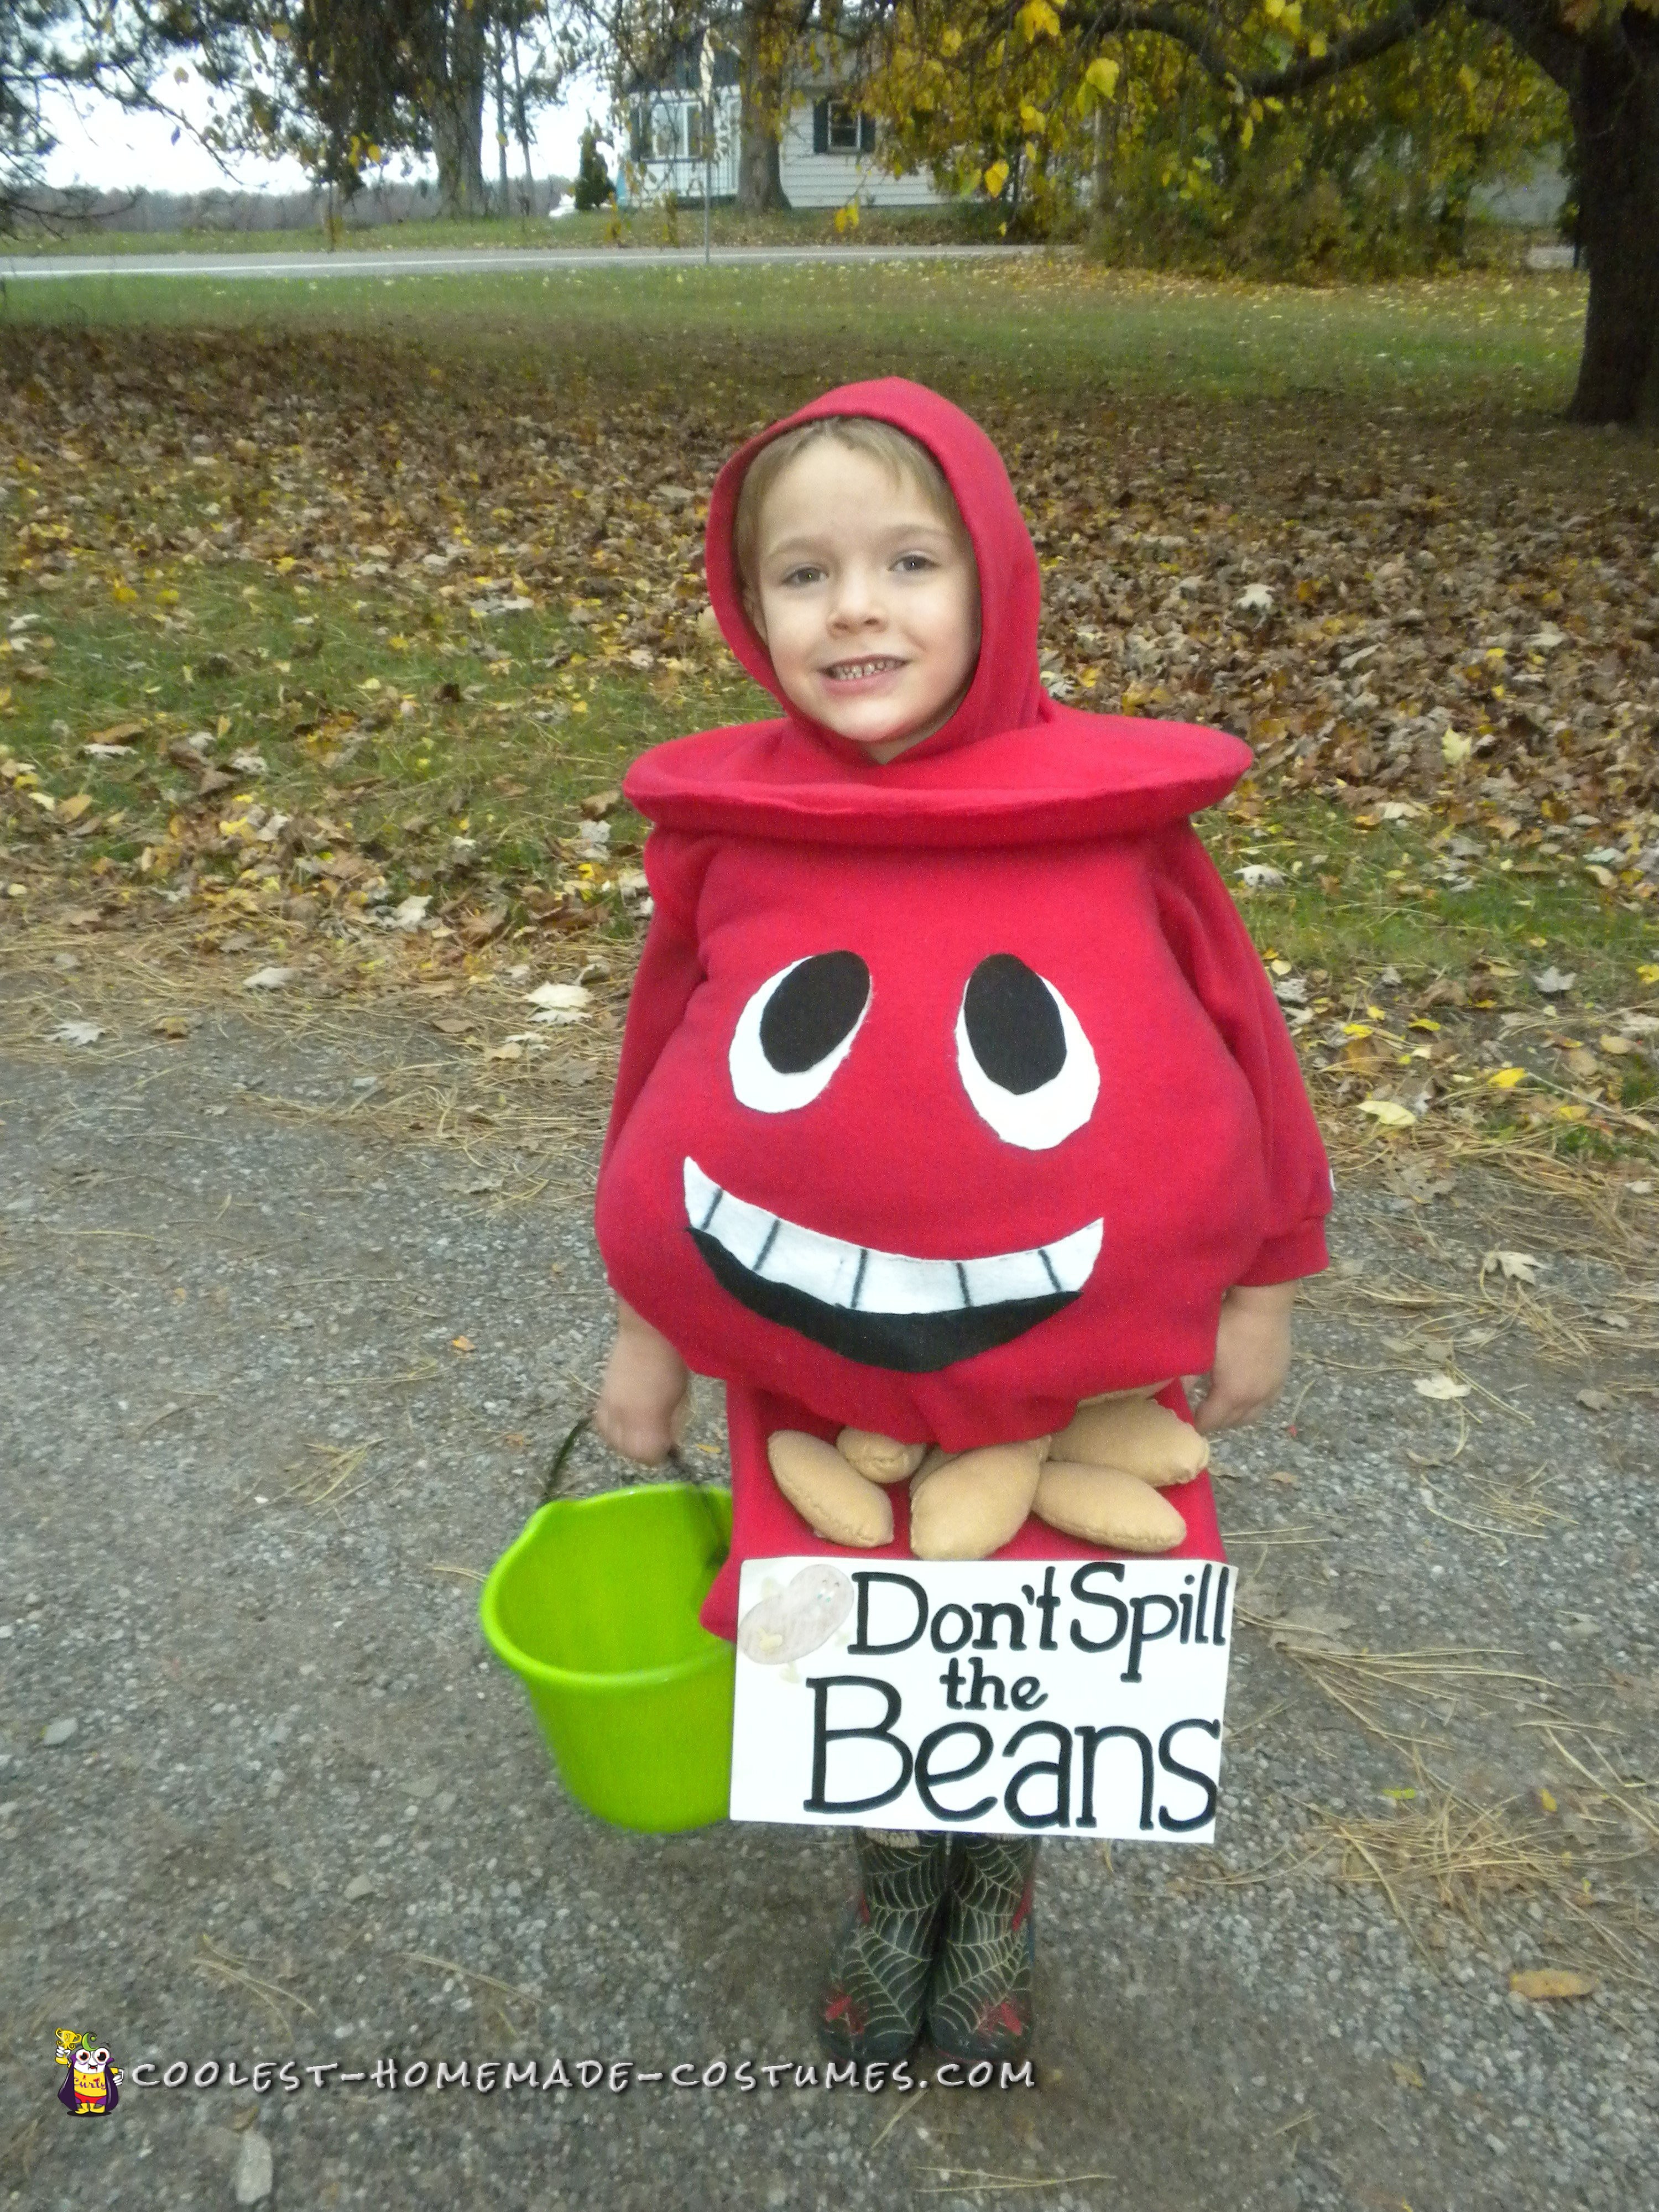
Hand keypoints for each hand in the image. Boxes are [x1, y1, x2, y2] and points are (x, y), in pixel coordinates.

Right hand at [591, 1299, 691, 1464]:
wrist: (648, 1329)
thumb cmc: (673, 1361)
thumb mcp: (681, 1399)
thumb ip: (671, 1424)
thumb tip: (667, 1445)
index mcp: (646, 1417)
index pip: (648, 1454)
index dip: (662, 1452)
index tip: (672, 1445)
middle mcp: (621, 1415)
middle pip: (628, 1451)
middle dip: (645, 1449)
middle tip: (659, 1438)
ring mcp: (608, 1405)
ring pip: (612, 1439)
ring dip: (627, 1440)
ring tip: (642, 1430)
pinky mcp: (602, 1396)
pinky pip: (603, 1423)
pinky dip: (614, 1427)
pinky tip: (628, 1419)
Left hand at [1192, 1281, 1295, 1435]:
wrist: (1263, 1303)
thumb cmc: (1228, 1323)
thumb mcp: (1202, 1351)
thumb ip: (1185, 1377)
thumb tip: (1172, 1394)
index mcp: (1232, 1395)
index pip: (1210, 1422)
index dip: (1196, 1424)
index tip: (1184, 1421)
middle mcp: (1255, 1399)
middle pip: (1232, 1422)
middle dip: (1214, 1421)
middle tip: (1199, 1413)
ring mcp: (1272, 1389)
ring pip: (1252, 1416)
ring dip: (1235, 1416)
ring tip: (1220, 1407)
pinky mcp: (1282, 1377)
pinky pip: (1267, 1403)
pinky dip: (1253, 1406)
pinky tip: (1244, 1396)